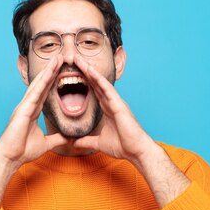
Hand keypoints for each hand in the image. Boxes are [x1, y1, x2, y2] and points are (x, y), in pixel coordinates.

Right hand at [0, 54, 67, 168]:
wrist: (10, 158)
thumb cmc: (22, 151)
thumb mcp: (45, 143)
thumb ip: (56, 139)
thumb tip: (68, 138)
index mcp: (32, 111)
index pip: (45, 92)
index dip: (53, 80)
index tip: (61, 70)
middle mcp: (27, 106)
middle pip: (41, 84)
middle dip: (51, 71)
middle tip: (60, 57)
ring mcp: (24, 106)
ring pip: (38, 85)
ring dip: (47, 72)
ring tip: (57, 59)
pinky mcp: (22, 110)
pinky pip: (34, 93)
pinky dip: (42, 83)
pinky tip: (49, 73)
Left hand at [72, 55, 190, 206]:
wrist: (136, 151)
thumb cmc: (122, 146)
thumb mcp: (98, 143)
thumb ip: (86, 141)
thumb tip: (73, 143)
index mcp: (107, 109)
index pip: (93, 91)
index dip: (83, 81)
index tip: (72, 72)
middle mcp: (111, 102)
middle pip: (95, 82)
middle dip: (84, 71)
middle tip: (73, 58)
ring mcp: (116, 102)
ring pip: (100, 82)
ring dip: (89, 70)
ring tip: (78, 59)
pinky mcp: (119, 105)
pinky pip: (106, 88)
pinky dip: (98, 79)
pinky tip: (89, 70)